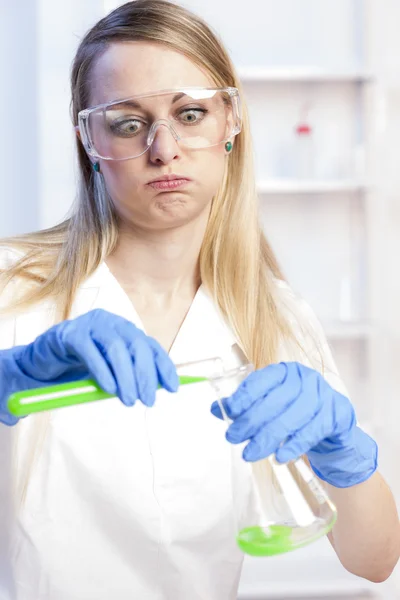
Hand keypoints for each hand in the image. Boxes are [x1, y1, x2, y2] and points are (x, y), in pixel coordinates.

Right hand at [0, 308, 177, 425]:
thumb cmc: (80, 368)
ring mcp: (90, 325)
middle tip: (148, 400)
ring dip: (126, 376)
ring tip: (129, 400)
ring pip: (116, 347)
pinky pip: (90, 350)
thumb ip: (128, 376)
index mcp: (125, 331)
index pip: (150, 346)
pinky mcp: (70, 333)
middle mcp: (112, 323)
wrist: (42, 362)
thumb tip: (153, 391)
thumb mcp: (110, 373)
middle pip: (136, 345)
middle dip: (146, 374)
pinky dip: (102, 370)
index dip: (163, 366)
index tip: (173, 388)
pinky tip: (109, 388)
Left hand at [211, 362, 377, 487]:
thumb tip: (216, 409)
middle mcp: (305, 379)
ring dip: (268, 438)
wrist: (334, 427)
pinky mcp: (336, 415)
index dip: (244, 395)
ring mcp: (323, 396)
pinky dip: (293, 446)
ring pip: (291, 418)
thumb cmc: (296, 413)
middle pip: (275, 401)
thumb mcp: (271, 406)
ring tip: (250, 453)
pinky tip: (279, 457)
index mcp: (286, 372)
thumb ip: (245, 406)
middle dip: (251, 421)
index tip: (229, 412)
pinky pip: (311, 432)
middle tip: (233, 437)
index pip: (262, 380)